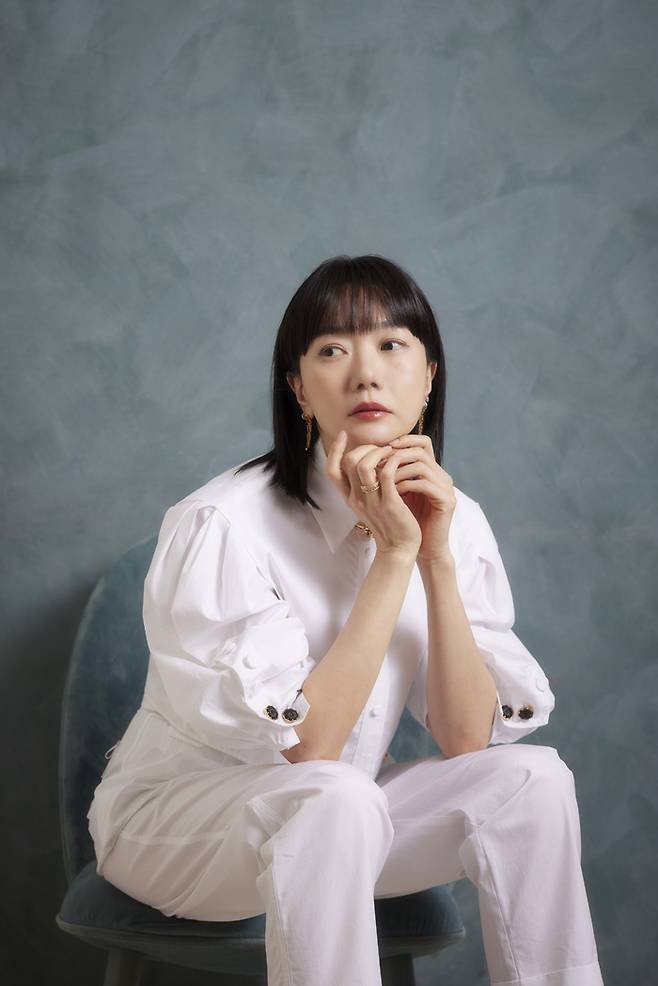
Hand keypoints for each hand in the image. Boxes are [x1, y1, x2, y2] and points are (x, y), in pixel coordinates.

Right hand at [325, 431, 421, 558]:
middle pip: (348, 462)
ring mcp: (371, 502)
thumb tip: (371, 461)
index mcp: (349, 499)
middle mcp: (356, 499)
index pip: (332, 470)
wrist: (400, 551)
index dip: (336, 450)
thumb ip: (367, 486)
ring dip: (378, 452)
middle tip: (381, 447)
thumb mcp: (372, 505)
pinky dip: (393, 461)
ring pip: (364, 465)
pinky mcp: (389, 504)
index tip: (344, 435)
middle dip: (364, 447)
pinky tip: (401, 459)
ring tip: (391, 451)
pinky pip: (386, 474)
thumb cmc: (390, 525)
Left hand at [380, 434, 455, 564]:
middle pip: (420, 450)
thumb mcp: (398, 493)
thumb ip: (391, 475)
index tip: (381, 449)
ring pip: (421, 465)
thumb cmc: (408, 520)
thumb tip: (370, 457)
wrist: (424, 546)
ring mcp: (446, 488)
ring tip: (384, 480)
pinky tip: (393, 492)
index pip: (422, 443)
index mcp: (432, 471)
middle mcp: (442, 476)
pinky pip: (424, 484)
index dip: (402, 441)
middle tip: (379, 464)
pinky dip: (406, 485)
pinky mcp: (447, 501)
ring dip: (398, 471)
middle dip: (396, 455)